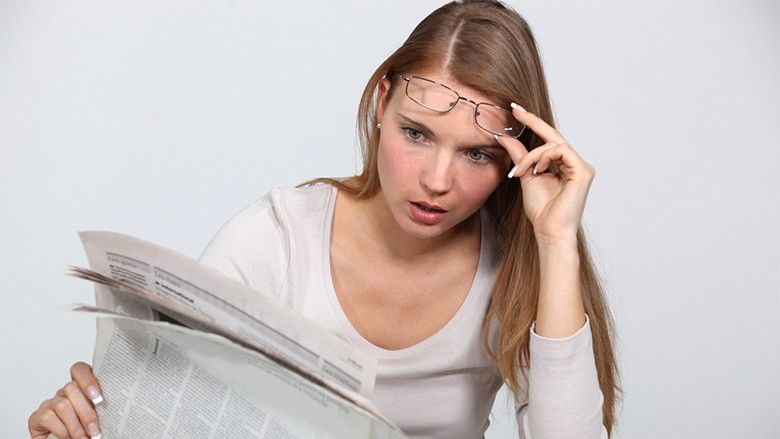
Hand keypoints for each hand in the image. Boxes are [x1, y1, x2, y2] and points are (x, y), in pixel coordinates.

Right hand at [28, 362, 102, 438]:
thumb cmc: (86, 430)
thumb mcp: (97, 418)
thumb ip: (102, 410)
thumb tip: (112, 411)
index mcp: (81, 389)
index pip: (80, 370)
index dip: (88, 379)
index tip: (98, 398)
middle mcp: (64, 393)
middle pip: (71, 388)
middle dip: (86, 412)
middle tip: (95, 431)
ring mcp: (50, 403)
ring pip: (62, 404)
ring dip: (75, 425)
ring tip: (84, 438)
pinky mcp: (37, 417)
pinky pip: (48, 417)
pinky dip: (62, 431)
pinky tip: (69, 438)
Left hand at [497, 103, 595, 246]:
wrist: (549, 231)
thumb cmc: (541, 210)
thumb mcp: (525, 176)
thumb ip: (520, 157)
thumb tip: (506, 137)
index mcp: (563, 165)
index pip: (548, 139)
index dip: (533, 123)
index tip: (516, 111)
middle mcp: (574, 163)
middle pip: (552, 136)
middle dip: (532, 121)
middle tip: (515, 110)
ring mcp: (581, 167)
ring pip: (553, 144)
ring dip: (532, 156)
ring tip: (519, 172)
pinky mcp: (583, 171)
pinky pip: (560, 151)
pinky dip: (542, 158)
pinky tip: (534, 171)